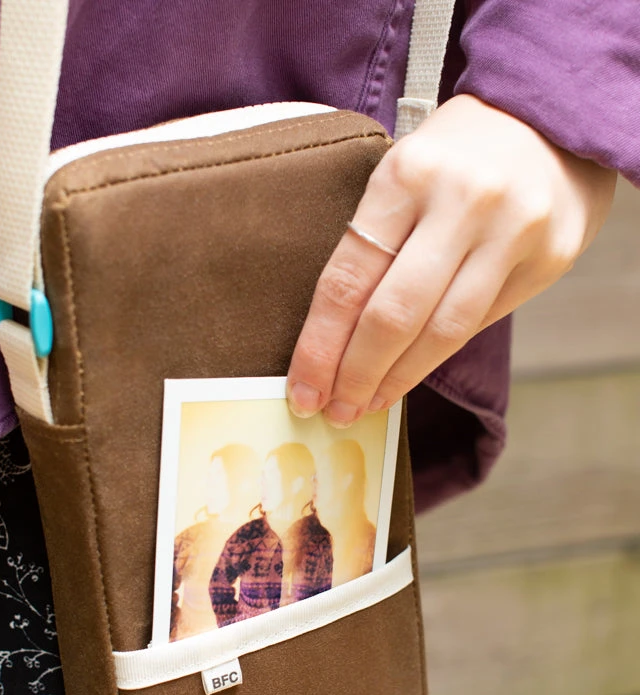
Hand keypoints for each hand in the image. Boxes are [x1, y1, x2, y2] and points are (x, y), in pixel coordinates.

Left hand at [286, 94, 616, 425]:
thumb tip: (336, 340)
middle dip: (355, 375)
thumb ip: (376, 244)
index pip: (348, 279)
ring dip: (397, 380)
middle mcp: (462, 202)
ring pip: (441, 333)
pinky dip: (437, 358)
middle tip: (334, 411)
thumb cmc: (455, 157)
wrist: (553, 121)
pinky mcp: (548, 259)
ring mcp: (513, 232)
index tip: (303, 389)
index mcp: (407, 174)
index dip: (320, 347)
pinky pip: (479, 324)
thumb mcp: (404, 175)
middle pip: (394, 316)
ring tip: (367, 404)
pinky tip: (409, 375)